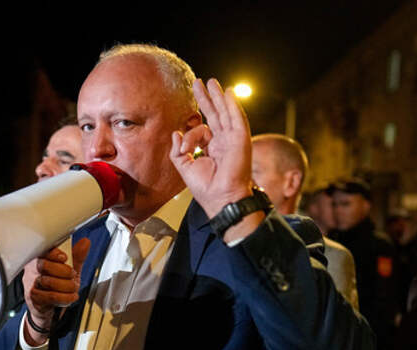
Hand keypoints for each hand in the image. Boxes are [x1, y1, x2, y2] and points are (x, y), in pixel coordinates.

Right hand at [21, 238, 90, 346]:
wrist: (49, 310)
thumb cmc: (57, 287)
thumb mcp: (70, 270)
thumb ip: (76, 257)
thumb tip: (85, 242)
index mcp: (40, 258)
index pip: (42, 251)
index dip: (54, 253)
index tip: (64, 257)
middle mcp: (32, 270)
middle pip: (44, 265)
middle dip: (64, 271)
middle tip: (73, 276)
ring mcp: (31, 284)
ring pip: (49, 282)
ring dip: (67, 286)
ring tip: (74, 288)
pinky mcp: (33, 298)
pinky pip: (51, 296)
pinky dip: (66, 297)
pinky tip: (71, 297)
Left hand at [169, 78, 253, 219]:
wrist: (220, 199)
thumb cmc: (206, 188)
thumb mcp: (185, 167)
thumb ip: (178, 150)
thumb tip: (175, 133)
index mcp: (213, 149)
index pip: (200, 131)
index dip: (189, 136)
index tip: (183, 149)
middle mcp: (224, 142)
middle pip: (215, 115)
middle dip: (206, 99)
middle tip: (198, 83)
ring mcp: (233, 140)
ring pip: (226, 113)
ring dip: (219, 97)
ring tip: (211, 82)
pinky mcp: (241, 140)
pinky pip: (238, 119)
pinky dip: (233, 106)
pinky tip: (228, 93)